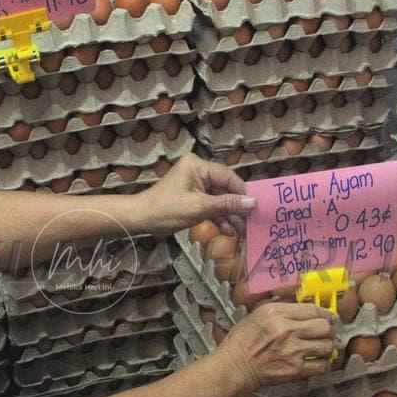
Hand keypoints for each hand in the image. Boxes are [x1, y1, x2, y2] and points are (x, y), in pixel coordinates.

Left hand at [131, 155, 255, 236]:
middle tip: (250, 223)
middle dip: (237, 207)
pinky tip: (229, 230)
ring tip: (242, 231)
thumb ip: (226, 204)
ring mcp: (196, 184)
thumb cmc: (165, 210)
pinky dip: (219, 217)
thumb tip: (253, 203)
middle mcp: (199, 171)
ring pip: (220, 199)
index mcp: (198, 166)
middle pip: (226, 188)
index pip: (228, 177)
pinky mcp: (194, 196)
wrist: (141, 220)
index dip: (242, 193)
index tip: (255, 209)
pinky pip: (212, 205)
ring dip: (230, 215)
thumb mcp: (198, 208)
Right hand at [213, 303, 335, 392]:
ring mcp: (292, 350)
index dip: (325, 313)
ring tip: (321, 348)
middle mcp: (286, 329)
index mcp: (276, 313)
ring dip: (327, 347)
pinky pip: (322, 365)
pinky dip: (323, 364)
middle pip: (324, 326)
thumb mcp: (258, 314)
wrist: (235, 366)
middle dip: (328, 329)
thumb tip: (304, 307)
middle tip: (326, 333)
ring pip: (327, 346)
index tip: (329, 317)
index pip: (312, 309)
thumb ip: (281, 308)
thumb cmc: (243, 341)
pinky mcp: (295, 369)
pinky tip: (317, 362)